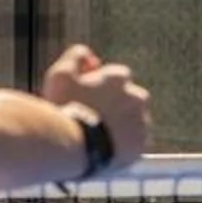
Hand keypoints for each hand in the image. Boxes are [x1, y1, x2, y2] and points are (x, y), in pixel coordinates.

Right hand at [42, 43, 151, 169]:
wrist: (73, 146)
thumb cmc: (64, 107)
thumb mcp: (60, 74)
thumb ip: (74, 56)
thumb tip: (87, 53)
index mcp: (119, 78)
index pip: (116, 76)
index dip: (99, 85)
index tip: (85, 97)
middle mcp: (137, 97)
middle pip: (128, 98)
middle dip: (114, 104)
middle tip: (91, 117)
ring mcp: (141, 122)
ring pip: (132, 121)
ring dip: (118, 124)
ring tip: (96, 136)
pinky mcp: (140, 146)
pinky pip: (133, 143)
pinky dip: (122, 144)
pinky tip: (103, 149)